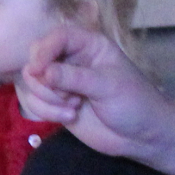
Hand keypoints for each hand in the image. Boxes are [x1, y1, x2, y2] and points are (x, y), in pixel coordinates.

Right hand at [19, 26, 169, 160]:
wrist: (142, 136)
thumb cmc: (133, 103)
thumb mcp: (107, 86)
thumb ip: (74, 77)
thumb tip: (41, 72)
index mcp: (90, 45)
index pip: (58, 37)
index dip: (44, 51)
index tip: (39, 71)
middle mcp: (72, 60)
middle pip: (37, 56)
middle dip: (43, 79)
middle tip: (64, 94)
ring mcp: (63, 83)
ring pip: (33, 81)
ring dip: (47, 98)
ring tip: (73, 107)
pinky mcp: (57, 104)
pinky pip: (35, 102)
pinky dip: (46, 111)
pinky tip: (70, 117)